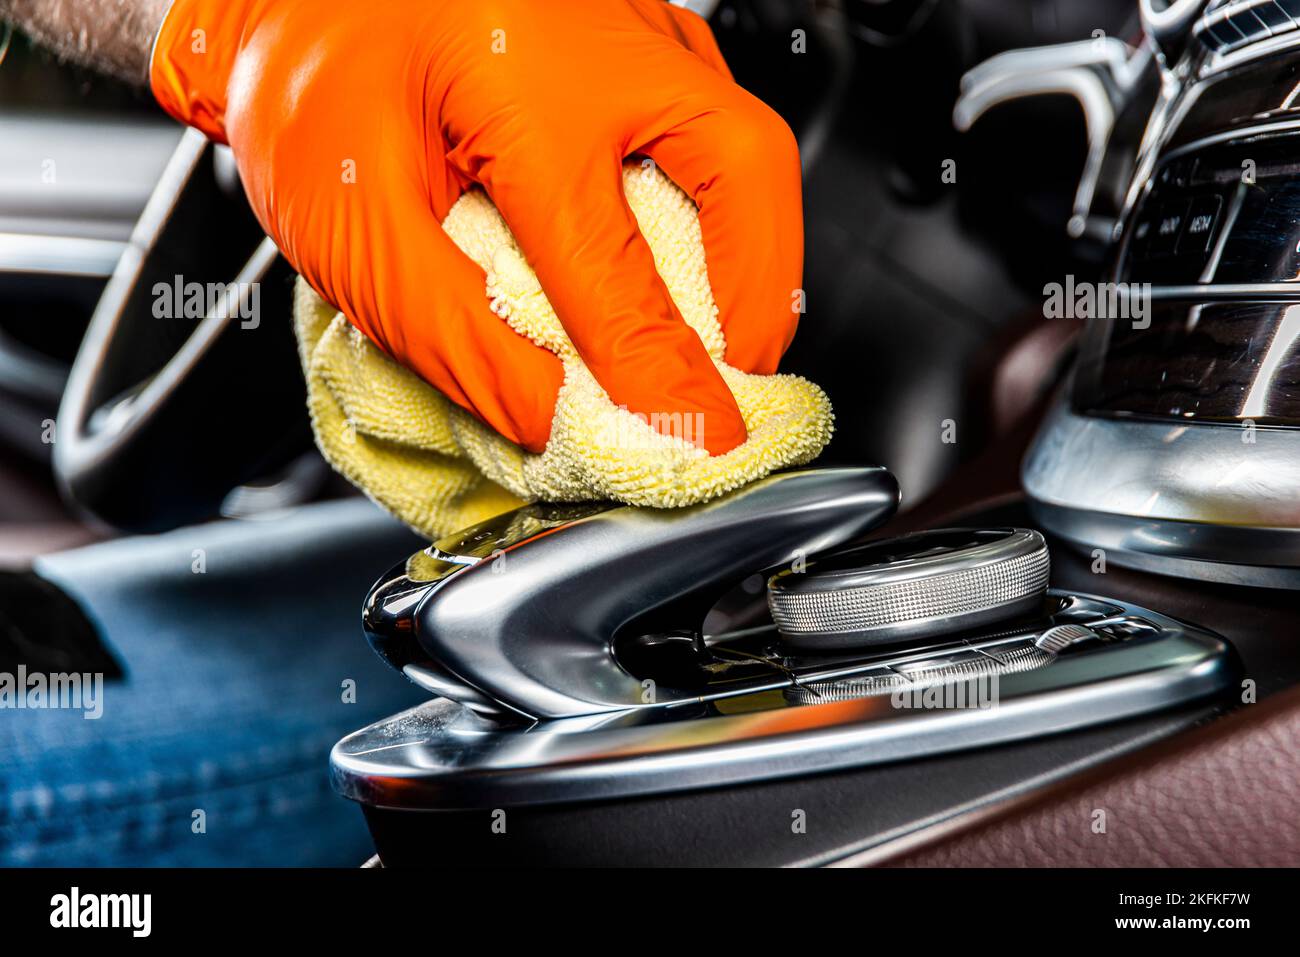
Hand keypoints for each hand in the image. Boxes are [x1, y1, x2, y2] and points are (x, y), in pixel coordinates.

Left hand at [151, 0, 802, 453]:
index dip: (660, 372)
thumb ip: (451, 331)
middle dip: (761, 296)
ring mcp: (632, 22)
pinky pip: (712, 123)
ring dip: (750, 254)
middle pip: (746, 169)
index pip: (616, 266)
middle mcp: (600, 40)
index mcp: (519, 88)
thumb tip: (550, 414)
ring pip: (744, 144)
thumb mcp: (350, 225)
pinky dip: (718, 207)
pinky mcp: (639, 29)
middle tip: (740, 379)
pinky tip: (683, 261)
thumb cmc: (313, 84)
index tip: (691, 439)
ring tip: (719, 337)